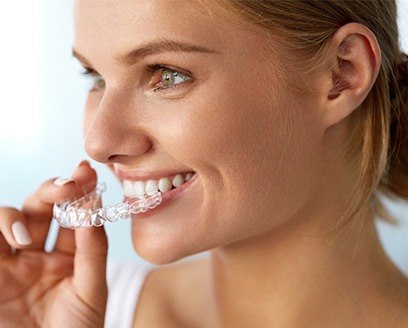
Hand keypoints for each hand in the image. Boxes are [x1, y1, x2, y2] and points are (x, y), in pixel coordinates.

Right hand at [0, 161, 107, 327]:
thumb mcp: (91, 290)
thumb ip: (93, 250)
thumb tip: (93, 208)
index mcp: (68, 255)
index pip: (73, 214)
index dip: (78, 191)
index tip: (84, 171)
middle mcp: (37, 254)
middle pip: (39, 209)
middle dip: (50, 191)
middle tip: (65, 187)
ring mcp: (10, 264)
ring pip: (6, 220)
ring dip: (12, 219)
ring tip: (23, 240)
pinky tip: (7, 242)